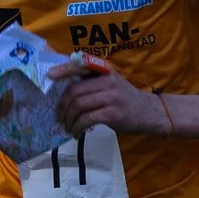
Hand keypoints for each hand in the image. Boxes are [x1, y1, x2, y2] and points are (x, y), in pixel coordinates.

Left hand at [50, 55, 171, 136]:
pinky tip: (77, 133)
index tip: (49, 76)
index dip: (63, 69)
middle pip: (75, 91)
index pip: (81, 64)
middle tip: (60, 117)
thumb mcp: (111, 83)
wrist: (149, 113)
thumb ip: (93, 82)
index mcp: (105, 71)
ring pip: (79, 106)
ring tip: (68, 127)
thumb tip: (64, 89)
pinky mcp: (113, 113)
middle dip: (63, 106)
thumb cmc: (126, 99)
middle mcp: (108, 81)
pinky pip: (87, 119)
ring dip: (69, 119)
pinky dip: (78, 127)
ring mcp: (111, 97)